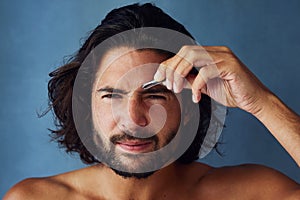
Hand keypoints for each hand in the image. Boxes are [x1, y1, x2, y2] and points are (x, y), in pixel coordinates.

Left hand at [154, 45, 270, 114]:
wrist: (254, 101)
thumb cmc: (231, 93)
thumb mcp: (203, 87)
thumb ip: (189, 80)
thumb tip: (171, 79)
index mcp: (209, 54)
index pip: (183, 53)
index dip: (168, 64)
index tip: (157, 77)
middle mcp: (216, 51)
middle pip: (185, 51)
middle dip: (172, 68)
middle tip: (168, 85)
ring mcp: (224, 56)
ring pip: (193, 56)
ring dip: (180, 73)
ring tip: (176, 89)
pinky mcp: (231, 66)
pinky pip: (206, 71)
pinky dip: (196, 85)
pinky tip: (196, 98)